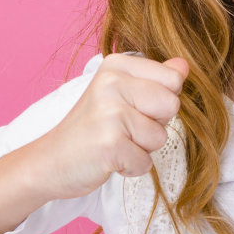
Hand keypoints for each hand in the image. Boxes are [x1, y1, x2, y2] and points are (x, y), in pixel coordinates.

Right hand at [34, 52, 189, 198]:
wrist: (49, 160)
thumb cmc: (90, 128)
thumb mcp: (119, 94)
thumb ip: (154, 78)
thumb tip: (184, 65)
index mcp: (116, 66)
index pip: (173, 80)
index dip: (160, 102)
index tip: (132, 108)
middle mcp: (112, 83)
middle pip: (172, 106)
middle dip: (155, 125)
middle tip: (123, 129)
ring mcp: (110, 113)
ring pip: (160, 137)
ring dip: (141, 149)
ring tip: (114, 143)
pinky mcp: (110, 144)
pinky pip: (145, 162)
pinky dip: (131, 168)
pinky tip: (109, 159)